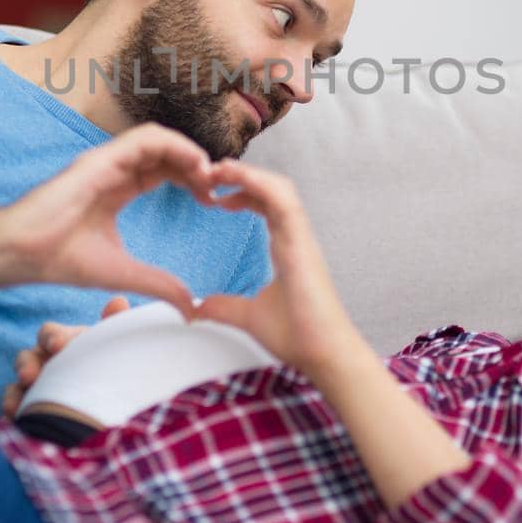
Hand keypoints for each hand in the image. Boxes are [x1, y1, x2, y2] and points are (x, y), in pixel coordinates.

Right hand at [0, 123, 213, 311]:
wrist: (21, 253)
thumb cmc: (58, 259)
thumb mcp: (122, 273)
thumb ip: (158, 283)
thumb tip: (191, 305)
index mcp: (117, 190)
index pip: (162, 171)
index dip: (191, 180)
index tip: (213, 200)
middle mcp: (112, 170)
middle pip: (164, 152)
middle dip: (196, 164)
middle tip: (219, 187)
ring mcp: (105, 162)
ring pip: (158, 139)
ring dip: (189, 152)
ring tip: (210, 175)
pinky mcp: (99, 160)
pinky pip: (144, 139)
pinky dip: (175, 146)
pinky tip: (194, 165)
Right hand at [1, 296, 130, 416]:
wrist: (114, 400)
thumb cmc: (110, 363)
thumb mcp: (112, 345)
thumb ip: (113, 324)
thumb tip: (118, 301)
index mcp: (64, 342)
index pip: (50, 333)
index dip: (52, 337)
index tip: (58, 346)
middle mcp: (44, 361)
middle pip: (27, 358)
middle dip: (26, 366)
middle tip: (28, 376)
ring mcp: (35, 386)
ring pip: (17, 386)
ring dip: (14, 393)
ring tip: (15, 406)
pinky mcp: (30, 409)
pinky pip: (16, 410)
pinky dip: (13, 414)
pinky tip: (15, 420)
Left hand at [193, 160, 367, 377]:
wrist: (323, 353)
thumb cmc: (297, 335)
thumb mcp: (248, 316)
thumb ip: (224, 307)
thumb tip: (197, 308)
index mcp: (286, 247)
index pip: (265, 204)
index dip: (241, 192)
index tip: (212, 193)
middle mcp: (295, 236)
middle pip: (271, 188)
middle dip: (242, 175)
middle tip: (208, 172)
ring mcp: (301, 237)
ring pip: (279, 187)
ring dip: (249, 174)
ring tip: (218, 169)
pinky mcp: (302, 242)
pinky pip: (283, 200)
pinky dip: (259, 184)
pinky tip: (234, 181)